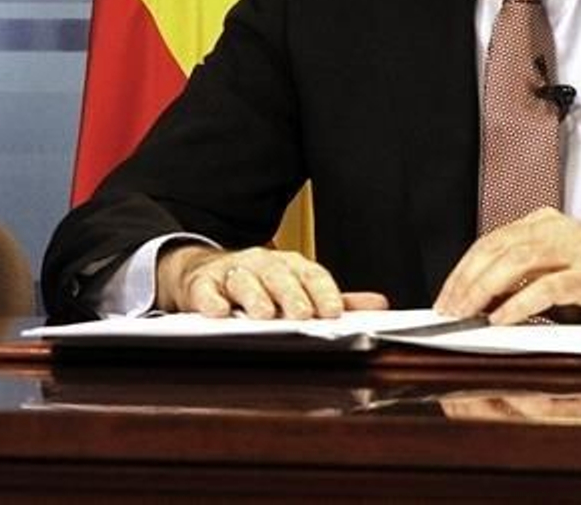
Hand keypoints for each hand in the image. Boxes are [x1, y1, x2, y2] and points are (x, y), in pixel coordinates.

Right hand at [155, 244, 388, 319]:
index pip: (311, 274)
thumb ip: (333, 299)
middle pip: (278, 275)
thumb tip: (379, 304)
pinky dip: (210, 299)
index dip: (323, 292)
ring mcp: (230, 272)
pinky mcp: (201, 284)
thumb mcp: (298, 290)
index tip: (333, 312)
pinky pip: (205, 290)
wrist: (204, 273)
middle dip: (290, 293)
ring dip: (254, 296)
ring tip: (263, 314)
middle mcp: (262, 264)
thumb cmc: (259, 286)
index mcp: (289, 266)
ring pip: (243, 280)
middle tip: (302, 315)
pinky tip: (218, 311)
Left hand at [435, 209, 580, 325]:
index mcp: (544, 223)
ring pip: (517, 263)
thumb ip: (519, 281)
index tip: (445, 296)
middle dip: (467, 282)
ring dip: (485, 291)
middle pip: (498, 249)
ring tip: (468, 314)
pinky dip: (520, 304)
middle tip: (449, 310)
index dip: (463, 269)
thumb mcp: (554, 277)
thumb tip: (475, 302)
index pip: (490, 241)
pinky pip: (548, 287)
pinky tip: (503, 319)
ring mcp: (578, 248)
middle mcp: (559, 229)